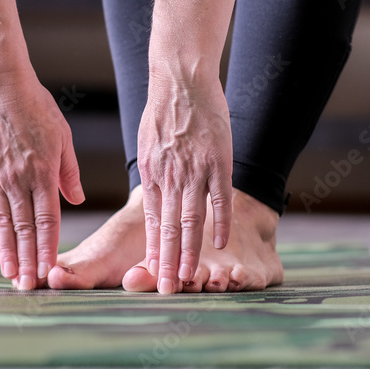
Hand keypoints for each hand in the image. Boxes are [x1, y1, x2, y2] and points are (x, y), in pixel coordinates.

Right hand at [0, 72, 84, 289]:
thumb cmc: (36, 108)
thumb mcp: (63, 137)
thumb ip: (68, 172)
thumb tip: (76, 201)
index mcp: (42, 173)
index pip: (47, 220)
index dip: (47, 248)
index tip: (48, 271)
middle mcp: (17, 179)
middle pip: (23, 228)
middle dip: (27, 260)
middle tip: (27, 286)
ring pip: (1, 221)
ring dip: (6, 250)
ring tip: (9, 273)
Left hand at [137, 75, 232, 293]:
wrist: (180, 77)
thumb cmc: (165, 108)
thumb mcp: (149, 142)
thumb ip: (154, 168)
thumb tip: (156, 189)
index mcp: (152, 174)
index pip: (153, 222)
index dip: (154, 251)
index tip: (152, 275)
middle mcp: (170, 177)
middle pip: (168, 228)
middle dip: (166, 263)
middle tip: (166, 290)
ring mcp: (193, 170)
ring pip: (191, 220)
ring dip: (190, 252)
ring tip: (189, 278)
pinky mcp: (217, 160)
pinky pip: (219, 198)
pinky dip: (220, 222)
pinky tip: (220, 244)